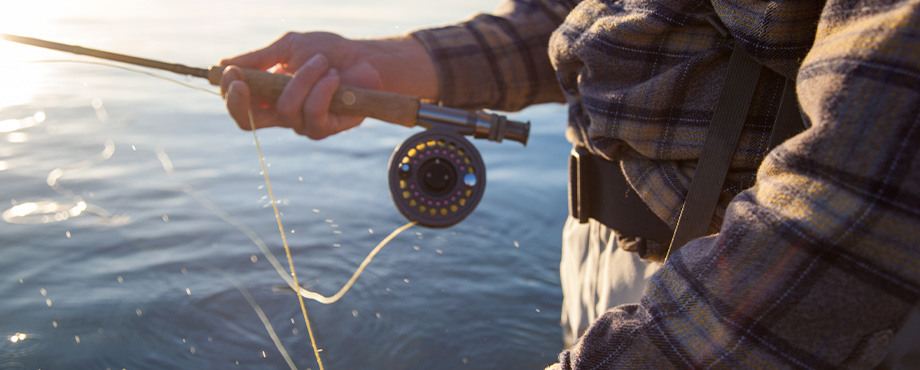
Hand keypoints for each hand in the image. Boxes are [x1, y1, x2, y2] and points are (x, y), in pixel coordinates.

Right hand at [220, 32, 437, 138]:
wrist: (365, 59)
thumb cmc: (327, 52)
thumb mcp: (288, 48)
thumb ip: (258, 58)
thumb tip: (222, 63)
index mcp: (268, 96)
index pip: (239, 106)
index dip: (228, 93)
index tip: (229, 71)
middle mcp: (281, 114)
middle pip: (247, 121)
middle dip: (239, 100)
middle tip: (240, 79)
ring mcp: (302, 124)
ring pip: (285, 108)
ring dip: (303, 78)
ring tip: (322, 61)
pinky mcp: (325, 128)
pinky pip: (313, 112)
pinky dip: (323, 89)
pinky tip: (334, 76)